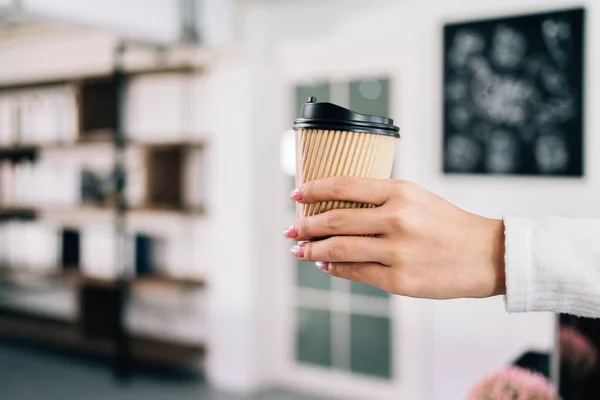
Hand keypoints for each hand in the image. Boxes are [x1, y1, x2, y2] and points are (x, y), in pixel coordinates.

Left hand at [284, 177, 505, 298]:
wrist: (486, 255)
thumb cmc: (447, 224)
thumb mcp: (416, 198)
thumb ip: (379, 200)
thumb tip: (337, 210)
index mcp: (399, 192)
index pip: (343, 186)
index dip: (313, 190)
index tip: (295, 195)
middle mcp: (396, 219)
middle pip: (334, 220)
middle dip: (305, 226)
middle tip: (290, 230)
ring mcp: (397, 251)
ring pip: (339, 248)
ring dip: (312, 249)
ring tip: (298, 250)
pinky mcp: (399, 280)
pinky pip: (355, 272)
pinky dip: (334, 267)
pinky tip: (324, 264)